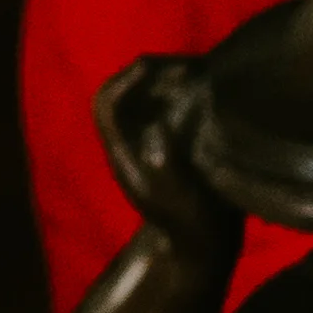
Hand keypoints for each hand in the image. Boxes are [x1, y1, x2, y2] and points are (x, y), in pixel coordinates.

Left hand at [95, 53, 230, 239]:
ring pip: (142, 96)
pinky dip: (180, 91)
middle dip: (146, 73)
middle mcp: (129, 142)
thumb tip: (158, 124)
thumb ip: (164, 162)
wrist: (200, 246)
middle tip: (182, 66)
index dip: (126, 81)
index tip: (156, 70)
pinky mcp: (169, 142)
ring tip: (196, 72)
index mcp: (123, 153)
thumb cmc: (190, 224)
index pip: (106, 103)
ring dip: (165, 79)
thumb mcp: (178, 197)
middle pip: (120, 92)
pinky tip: (206, 89)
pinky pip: (165, 106)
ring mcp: (148, 142)